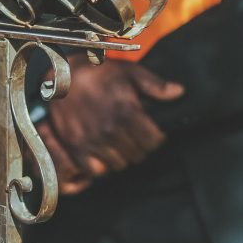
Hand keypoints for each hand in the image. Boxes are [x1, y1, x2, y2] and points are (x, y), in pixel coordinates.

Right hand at [37, 59, 183, 195]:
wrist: (62, 75)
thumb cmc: (98, 72)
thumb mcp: (130, 72)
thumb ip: (156, 85)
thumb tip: (180, 92)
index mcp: (127, 111)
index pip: (154, 141)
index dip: (157, 138)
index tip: (152, 132)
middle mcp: (110, 129)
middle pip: (138, 155)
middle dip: (141, 147)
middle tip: (135, 136)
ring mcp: (92, 140)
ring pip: (119, 164)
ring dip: (123, 156)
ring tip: (120, 143)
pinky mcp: (76, 146)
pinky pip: (96, 171)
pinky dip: (102, 166)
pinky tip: (103, 152)